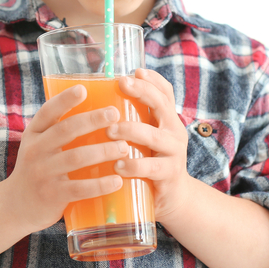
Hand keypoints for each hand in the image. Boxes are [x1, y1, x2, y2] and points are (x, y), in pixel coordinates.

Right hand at [5, 84, 129, 233]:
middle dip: (92, 120)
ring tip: (123, 147)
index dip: (64, 100)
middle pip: (65, 130)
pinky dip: (100, 184)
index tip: (83, 89)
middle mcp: (35, 150)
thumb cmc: (38, 168)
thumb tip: (99, 110)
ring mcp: (43, 173)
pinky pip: (79, 188)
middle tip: (115, 114)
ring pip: (76, 158)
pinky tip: (118, 180)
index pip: (47, 112)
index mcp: (34, 134)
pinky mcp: (52, 195)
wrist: (16, 206)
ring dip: (103, 151)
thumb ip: (59, 131)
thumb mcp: (39, 145)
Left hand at [107, 68, 191, 221]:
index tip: (135, 70)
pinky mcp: (169, 176)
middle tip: (122, 84)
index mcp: (167, 119)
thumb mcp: (144, 138)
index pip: (164, 92)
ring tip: (110, 130)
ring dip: (131, 130)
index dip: (152, 79)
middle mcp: (174, 131)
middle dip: (142, 92)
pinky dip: (134, 165)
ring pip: (154, 137)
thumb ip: (130, 120)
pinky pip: (152, 168)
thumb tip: (94, 98)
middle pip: (162, 105)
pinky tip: (118, 165)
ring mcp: (174, 153)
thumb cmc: (149, 161)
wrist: (171, 198)